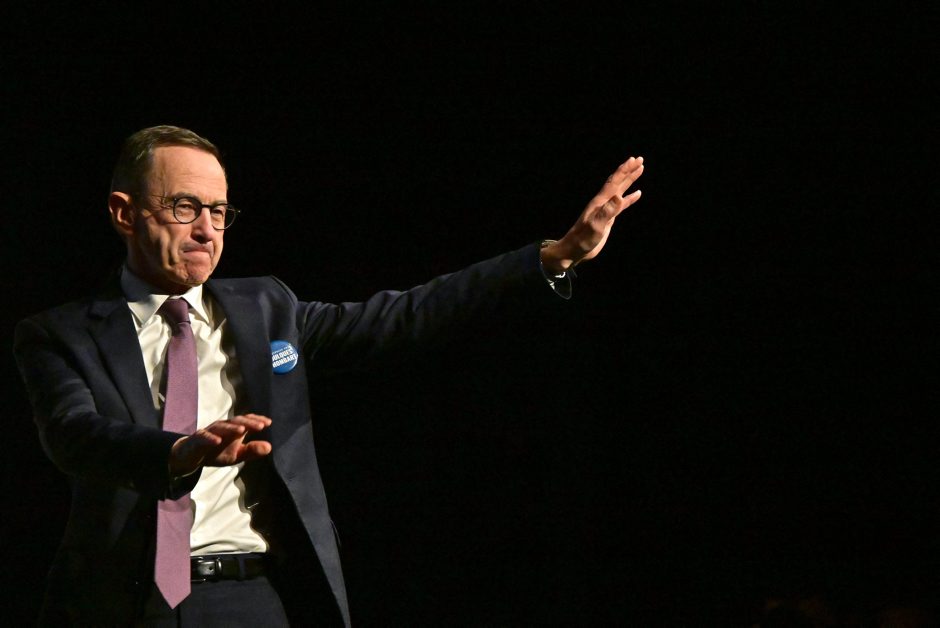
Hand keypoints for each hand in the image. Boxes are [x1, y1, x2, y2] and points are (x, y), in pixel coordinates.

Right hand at [169, 413, 272, 476]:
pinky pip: (204, 437)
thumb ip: (252, 450)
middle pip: (236, 421)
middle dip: (248, 423)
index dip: (256, 420)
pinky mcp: (197, 439)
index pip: (246, 421)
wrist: (192, 457)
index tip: (268, 423)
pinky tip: (217, 441)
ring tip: (242, 431)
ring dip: (231, 428)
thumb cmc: (217, 452)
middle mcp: (222, 427)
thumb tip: (269, 447)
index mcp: (233, 429)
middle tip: (261, 426)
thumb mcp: (237, 455)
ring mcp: (209, 432)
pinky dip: (210, 438)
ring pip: (221, 427)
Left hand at [541, 156, 643, 272]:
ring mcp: (606, 210)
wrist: (575, 250)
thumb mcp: (596, 226)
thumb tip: (619, 196)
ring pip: (620, 190)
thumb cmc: (583, 239)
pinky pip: (622, 204)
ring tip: (640, 170)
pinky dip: (630, 198)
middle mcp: (603, 202)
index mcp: (600, 201)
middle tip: (640, 159)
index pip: (614, 181)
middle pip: (618, 182)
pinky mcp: (608, 218)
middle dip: (628, 170)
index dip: (625, 170)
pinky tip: (637, 194)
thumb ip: (607, 212)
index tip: (635, 159)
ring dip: (630, 180)